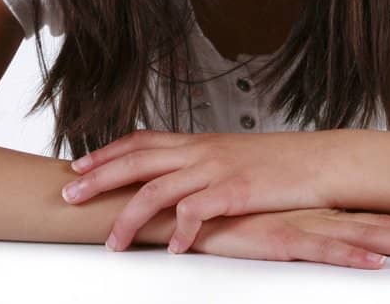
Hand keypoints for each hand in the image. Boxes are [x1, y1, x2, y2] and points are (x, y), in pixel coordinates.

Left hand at [61, 129, 338, 251]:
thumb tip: (177, 178)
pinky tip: (175, 249)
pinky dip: (182, 232)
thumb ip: (202, 165)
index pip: (141, 141)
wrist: (321, 161)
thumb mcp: (233, 156)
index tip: (77, 164)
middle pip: (137, 161)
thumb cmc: (280, 163)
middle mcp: (202, 151)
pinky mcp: (236, 192)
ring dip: (130, 218)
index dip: (106, 152)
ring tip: (113, 243)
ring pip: (158, 189)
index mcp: (199, 142)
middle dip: (98, 178)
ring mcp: (217, 170)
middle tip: (68, 194)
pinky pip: (198, 212)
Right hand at [188, 207, 389, 267]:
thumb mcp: (271, 218)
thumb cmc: (225, 213)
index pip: (374, 213)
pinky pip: (320, 250)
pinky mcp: (277, 239)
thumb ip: (301, 223)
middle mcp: (315, 211)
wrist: (182, 203)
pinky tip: (374, 263)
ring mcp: (299, 223)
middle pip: (378, 223)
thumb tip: (328, 230)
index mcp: (317, 205)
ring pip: (360, 235)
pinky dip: (349, 257)